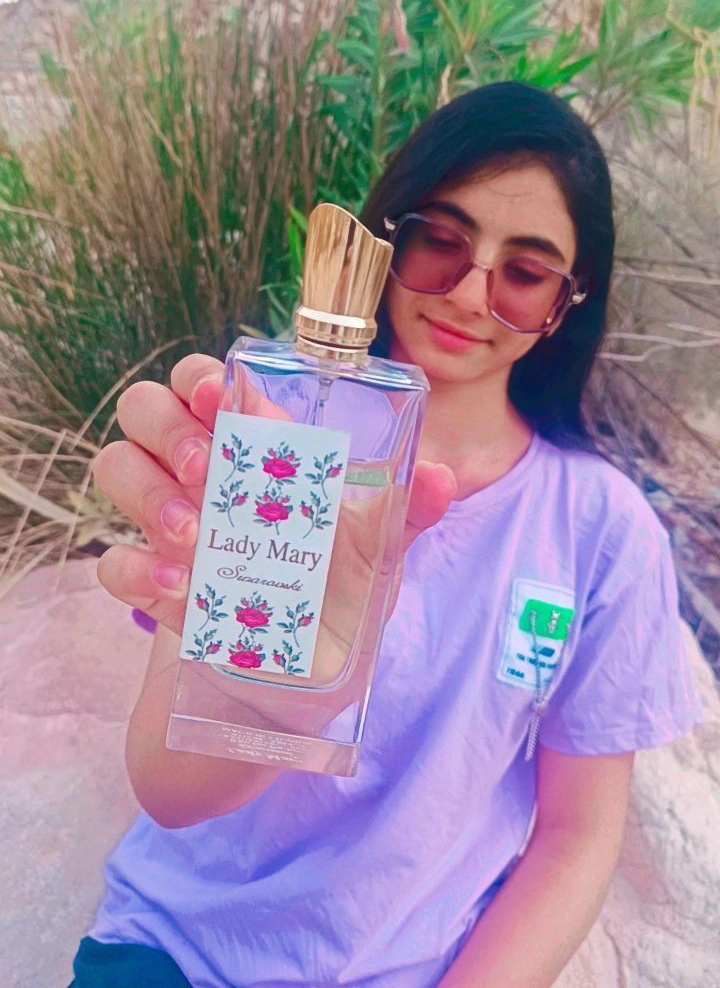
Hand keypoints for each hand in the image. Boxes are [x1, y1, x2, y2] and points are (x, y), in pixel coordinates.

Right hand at [95, 353, 455, 676]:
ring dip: (147, 493)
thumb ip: (402, 517)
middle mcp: (202, 478)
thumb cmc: (330, 615)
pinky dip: (137, 571)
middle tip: (205, 473)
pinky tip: (180, 595)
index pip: (206, 382)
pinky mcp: (144, 585)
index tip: (216, 399)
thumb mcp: (374, 566)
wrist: (280, 705)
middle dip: (167, 429)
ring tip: (195, 537)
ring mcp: (166, 527)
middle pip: (145, 407)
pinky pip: (110, 558)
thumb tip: (440, 477)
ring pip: (115, 464)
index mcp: (256, 455)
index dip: (199, 378)